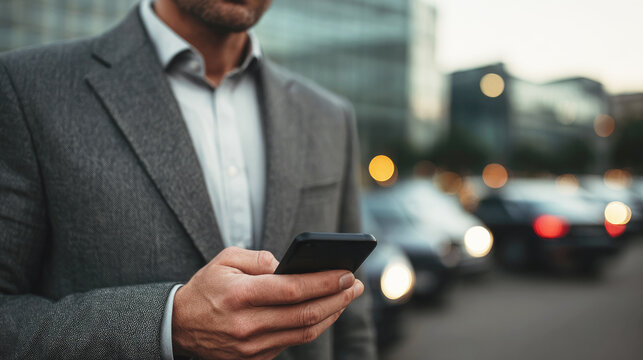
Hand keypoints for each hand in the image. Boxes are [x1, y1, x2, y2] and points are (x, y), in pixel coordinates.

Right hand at [171, 247, 363, 359]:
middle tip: (355, 284)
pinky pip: (293, 342)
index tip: (346, 272)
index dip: (324, 281)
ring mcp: (252, 347)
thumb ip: (260, 258)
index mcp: (240, 295)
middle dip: (338, 297)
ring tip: (346, 297)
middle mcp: (247, 324)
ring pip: (304, 332)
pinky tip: (325, 311)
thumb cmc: (207, 287)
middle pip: (306, 313)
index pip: (293, 289)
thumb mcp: (226, 259)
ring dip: (332, 314)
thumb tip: (290, 265)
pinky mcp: (255, 359)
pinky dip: (313, 326)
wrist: (179, 325)